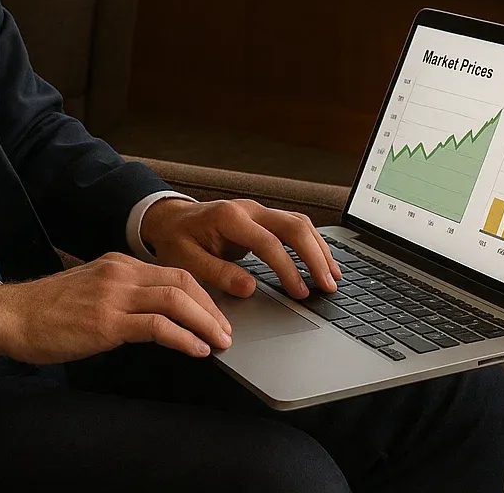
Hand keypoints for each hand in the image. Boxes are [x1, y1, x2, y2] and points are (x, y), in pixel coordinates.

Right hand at [0, 253, 232, 364]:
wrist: (11, 316)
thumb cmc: (46, 311)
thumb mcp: (90, 290)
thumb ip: (120, 294)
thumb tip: (153, 315)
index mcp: (118, 264)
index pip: (175, 272)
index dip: (203, 296)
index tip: (216, 316)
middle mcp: (121, 273)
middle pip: (183, 281)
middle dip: (212, 308)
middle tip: (227, 332)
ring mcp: (114, 295)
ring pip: (176, 300)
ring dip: (206, 323)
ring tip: (220, 343)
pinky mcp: (106, 321)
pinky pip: (158, 326)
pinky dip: (184, 338)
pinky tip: (196, 351)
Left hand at [139, 197, 342, 299]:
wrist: (170, 220)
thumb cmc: (176, 241)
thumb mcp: (186, 261)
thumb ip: (217, 274)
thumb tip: (250, 288)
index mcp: (229, 218)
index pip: (269, 242)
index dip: (288, 269)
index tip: (300, 293)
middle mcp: (248, 209)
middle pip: (293, 226)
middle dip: (315, 256)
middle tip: (329, 285)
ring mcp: (257, 211)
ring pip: (299, 223)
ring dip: (318, 249)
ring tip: (333, 276)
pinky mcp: (262, 218)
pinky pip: (294, 226)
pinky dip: (311, 243)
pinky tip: (321, 261)